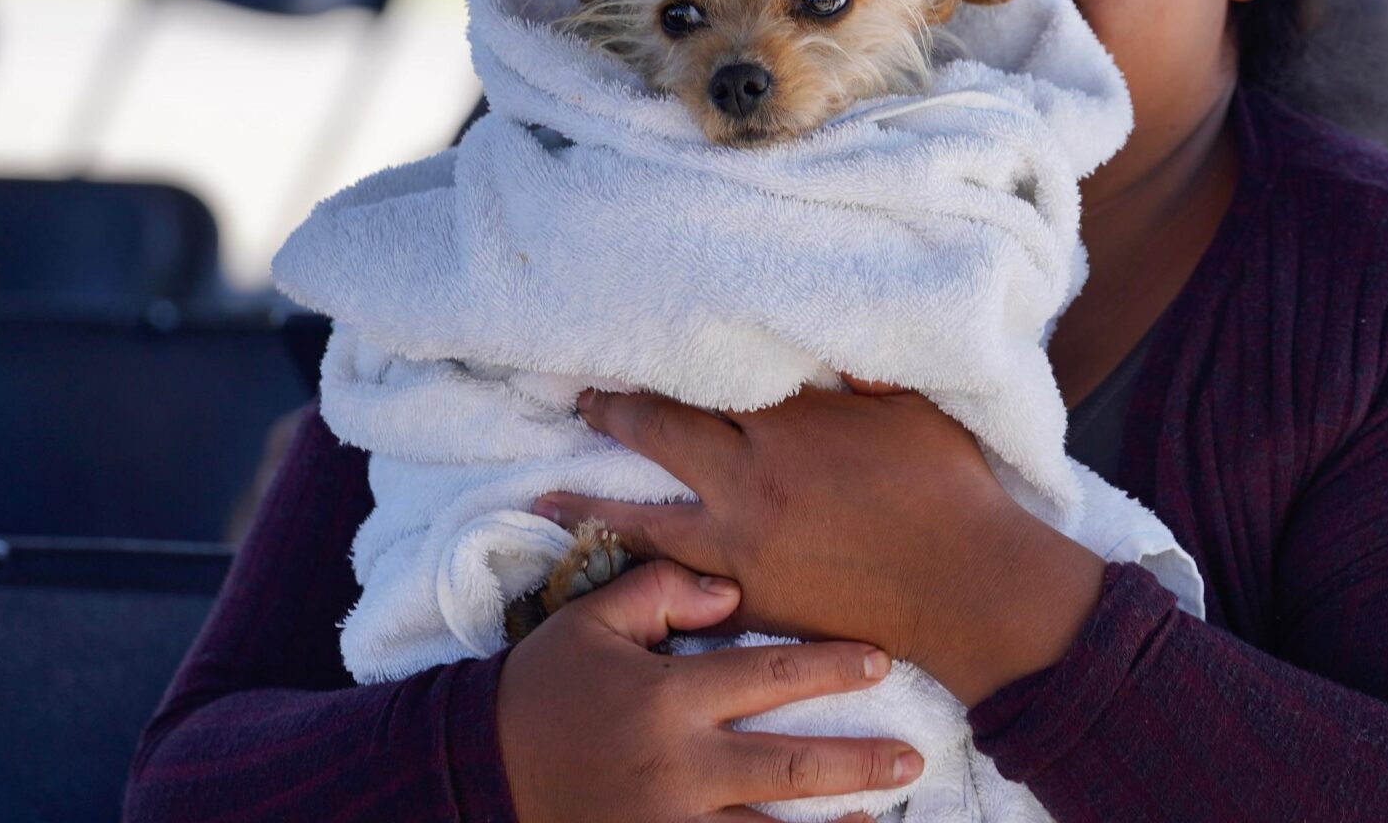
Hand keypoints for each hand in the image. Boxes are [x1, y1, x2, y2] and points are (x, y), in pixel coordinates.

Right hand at [496, 557, 909, 822]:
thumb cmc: (544, 687)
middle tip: (910, 757)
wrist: (477, 767)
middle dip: (858, 763)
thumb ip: (662, 590)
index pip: (770, 677)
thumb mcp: (592, 619)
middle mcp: (677, 768)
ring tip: (883, 819)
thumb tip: (731, 588)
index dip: (833, 666)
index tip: (882, 659)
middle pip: (789, 769)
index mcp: (668, 699)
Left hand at [536, 385, 1105, 705]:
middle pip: (659, 438)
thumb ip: (859, 376)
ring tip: (546, 498)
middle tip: (581, 402)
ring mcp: (743, 548)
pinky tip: (612, 570)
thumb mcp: (912, 410)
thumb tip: (827, 350)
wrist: (968, 590)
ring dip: (591, 506)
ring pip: (646, 521)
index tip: (626, 356)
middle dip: (613, 415)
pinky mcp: (752, 601)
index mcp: (787, 426)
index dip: (660, 370)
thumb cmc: (952, 491)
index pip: (702, 387)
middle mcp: (750, 483)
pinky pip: (680, 581)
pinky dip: (641, 571)